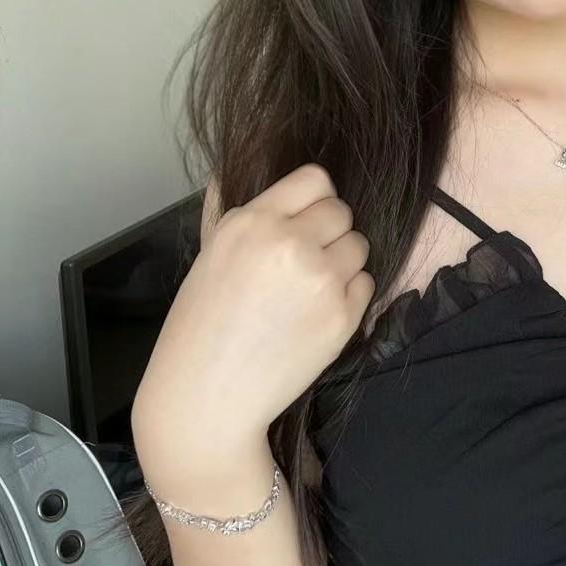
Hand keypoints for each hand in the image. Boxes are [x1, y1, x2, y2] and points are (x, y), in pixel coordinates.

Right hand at [132, 163, 374, 452]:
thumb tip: (240, 166)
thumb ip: (239, 211)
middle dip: (328, 232)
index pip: (315, 178)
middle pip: (342, 211)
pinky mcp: (342, 317)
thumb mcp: (210, 253)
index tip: (304, 219)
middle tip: (304, 262)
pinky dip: (348, 296)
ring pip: (359, 246)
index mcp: (251, 222)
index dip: (314, 199)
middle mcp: (289, 244)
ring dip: (342, 263)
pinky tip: (315, 314)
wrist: (207, 398)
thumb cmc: (200, 328)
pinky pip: (366, 284)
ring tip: (307, 290)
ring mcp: (320, 280)